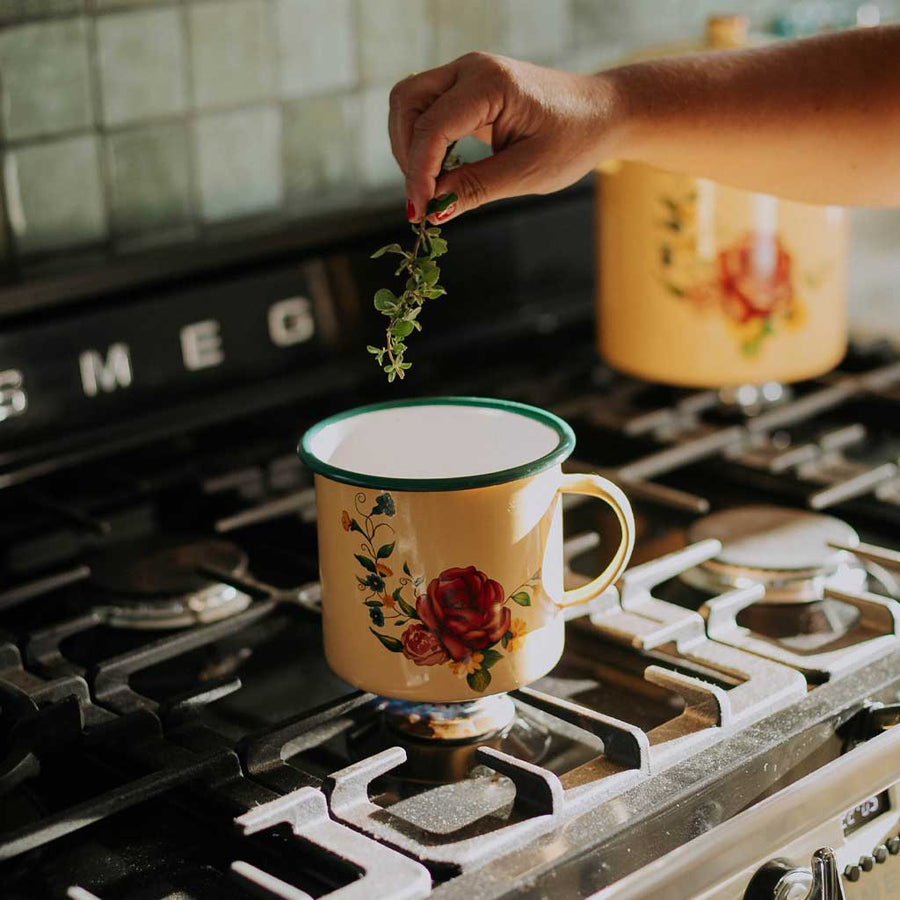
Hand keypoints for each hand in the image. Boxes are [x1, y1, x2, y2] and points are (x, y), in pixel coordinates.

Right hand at [388, 53, 623, 223]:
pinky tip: (437, 176)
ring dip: (409, 148)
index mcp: (491, 82)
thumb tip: (434, 209)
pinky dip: (422, 145)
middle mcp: (471, 69)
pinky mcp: (464, 91)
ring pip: (409, 105)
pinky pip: (426, 112)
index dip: (420, 172)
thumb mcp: (527, 172)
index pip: (433, 126)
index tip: (421, 212)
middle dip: (406, 154)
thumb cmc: (573, 140)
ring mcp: (465, 76)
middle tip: (423, 200)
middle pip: (407, 102)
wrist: (599, 115)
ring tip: (429, 191)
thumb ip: (476, 188)